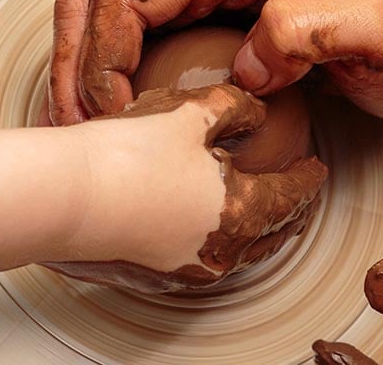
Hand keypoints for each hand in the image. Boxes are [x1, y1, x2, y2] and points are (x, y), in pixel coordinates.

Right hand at [44, 84, 327, 292]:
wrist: (65, 197)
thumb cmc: (128, 155)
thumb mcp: (192, 113)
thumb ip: (235, 107)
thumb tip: (257, 111)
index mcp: (242, 212)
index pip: (294, 195)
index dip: (310, 177)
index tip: (317, 166)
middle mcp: (222, 251)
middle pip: (274, 232)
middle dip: (291, 211)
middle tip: (298, 193)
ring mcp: (188, 269)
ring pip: (241, 251)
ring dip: (257, 230)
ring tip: (257, 210)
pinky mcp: (156, 275)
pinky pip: (204, 259)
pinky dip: (219, 240)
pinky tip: (204, 225)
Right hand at [49, 0, 382, 124]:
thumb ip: (315, 31)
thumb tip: (245, 64)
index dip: (103, 63)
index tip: (117, 123)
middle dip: (77, 70)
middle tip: (83, 137)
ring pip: (103, 14)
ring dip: (84, 74)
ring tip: (89, 134)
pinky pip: (130, 30)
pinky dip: (109, 74)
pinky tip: (118, 118)